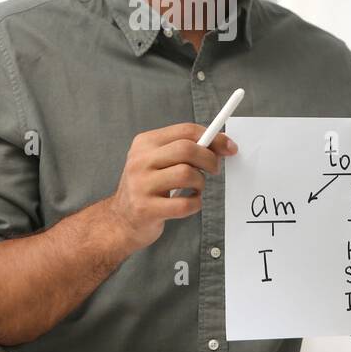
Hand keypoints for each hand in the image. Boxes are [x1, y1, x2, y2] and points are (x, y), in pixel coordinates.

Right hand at [104, 122, 237, 252]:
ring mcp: (141, 185)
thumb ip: (184, 149)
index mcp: (145, 143)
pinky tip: (190, 202)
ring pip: (187, 174)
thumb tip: (222, 144)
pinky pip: (184, 204)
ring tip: (196, 189)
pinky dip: (195, 204)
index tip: (229, 147)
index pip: (185, 131)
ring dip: (200, 183)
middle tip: (214, 170)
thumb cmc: (148, 187)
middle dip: (209, 159)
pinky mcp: (146, 209)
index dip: (213, 137)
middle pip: (186, 149)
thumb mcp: (158, 161)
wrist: (121, 220)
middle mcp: (140, 160)